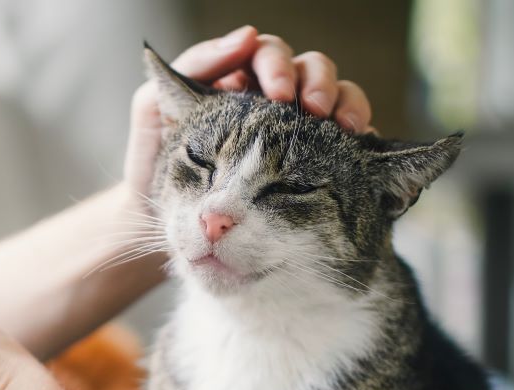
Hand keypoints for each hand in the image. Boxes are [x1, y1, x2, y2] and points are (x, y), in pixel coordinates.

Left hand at [124, 26, 373, 200]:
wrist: (156, 228)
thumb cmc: (152, 168)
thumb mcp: (154, 113)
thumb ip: (191, 68)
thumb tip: (245, 37)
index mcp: (236, 85)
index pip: (266, 55)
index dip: (277, 64)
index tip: (278, 91)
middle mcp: (270, 103)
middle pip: (310, 69)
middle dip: (316, 82)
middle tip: (313, 110)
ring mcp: (296, 134)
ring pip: (337, 97)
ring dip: (345, 103)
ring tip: (344, 126)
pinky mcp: (315, 165)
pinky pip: (349, 141)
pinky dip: (361, 137)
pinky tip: (357, 146)